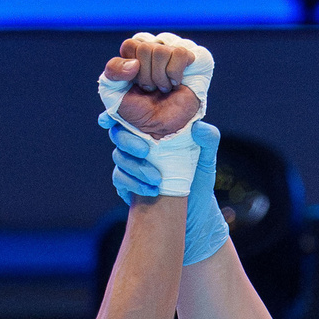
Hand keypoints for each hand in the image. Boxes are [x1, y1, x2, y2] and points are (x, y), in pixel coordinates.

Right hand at [99, 31, 212, 198]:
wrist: (197, 206)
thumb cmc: (199, 175)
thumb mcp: (208, 156)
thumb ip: (208, 139)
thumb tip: (199, 127)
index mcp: (152, 127)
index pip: (128, 113)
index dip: (113, 111)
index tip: (110, 117)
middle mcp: (137, 141)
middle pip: (118, 133)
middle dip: (127, 140)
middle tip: (144, 150)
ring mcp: (131, 163)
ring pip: (119, 157)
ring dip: (134, 167)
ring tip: (156, 179)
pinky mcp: (128, 184)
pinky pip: (120, 179)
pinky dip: (133, 184)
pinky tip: (151, 190)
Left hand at [105, 31, 207, 138]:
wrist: (163, 128)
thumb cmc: (139, 111)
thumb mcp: (114, 93)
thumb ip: (113, 72)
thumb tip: (135, 63)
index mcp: (134, 54)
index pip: (130, 46)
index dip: (130, 69)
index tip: (135, 84)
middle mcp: (152, 50)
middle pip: (145, 49)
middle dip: (146, 77)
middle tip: (151, 89)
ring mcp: (170, 53)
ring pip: (161, 51)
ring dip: (160, 78)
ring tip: (163, 89)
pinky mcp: (188, 59)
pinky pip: (179, 54)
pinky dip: (175, 74)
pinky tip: (175, 83)